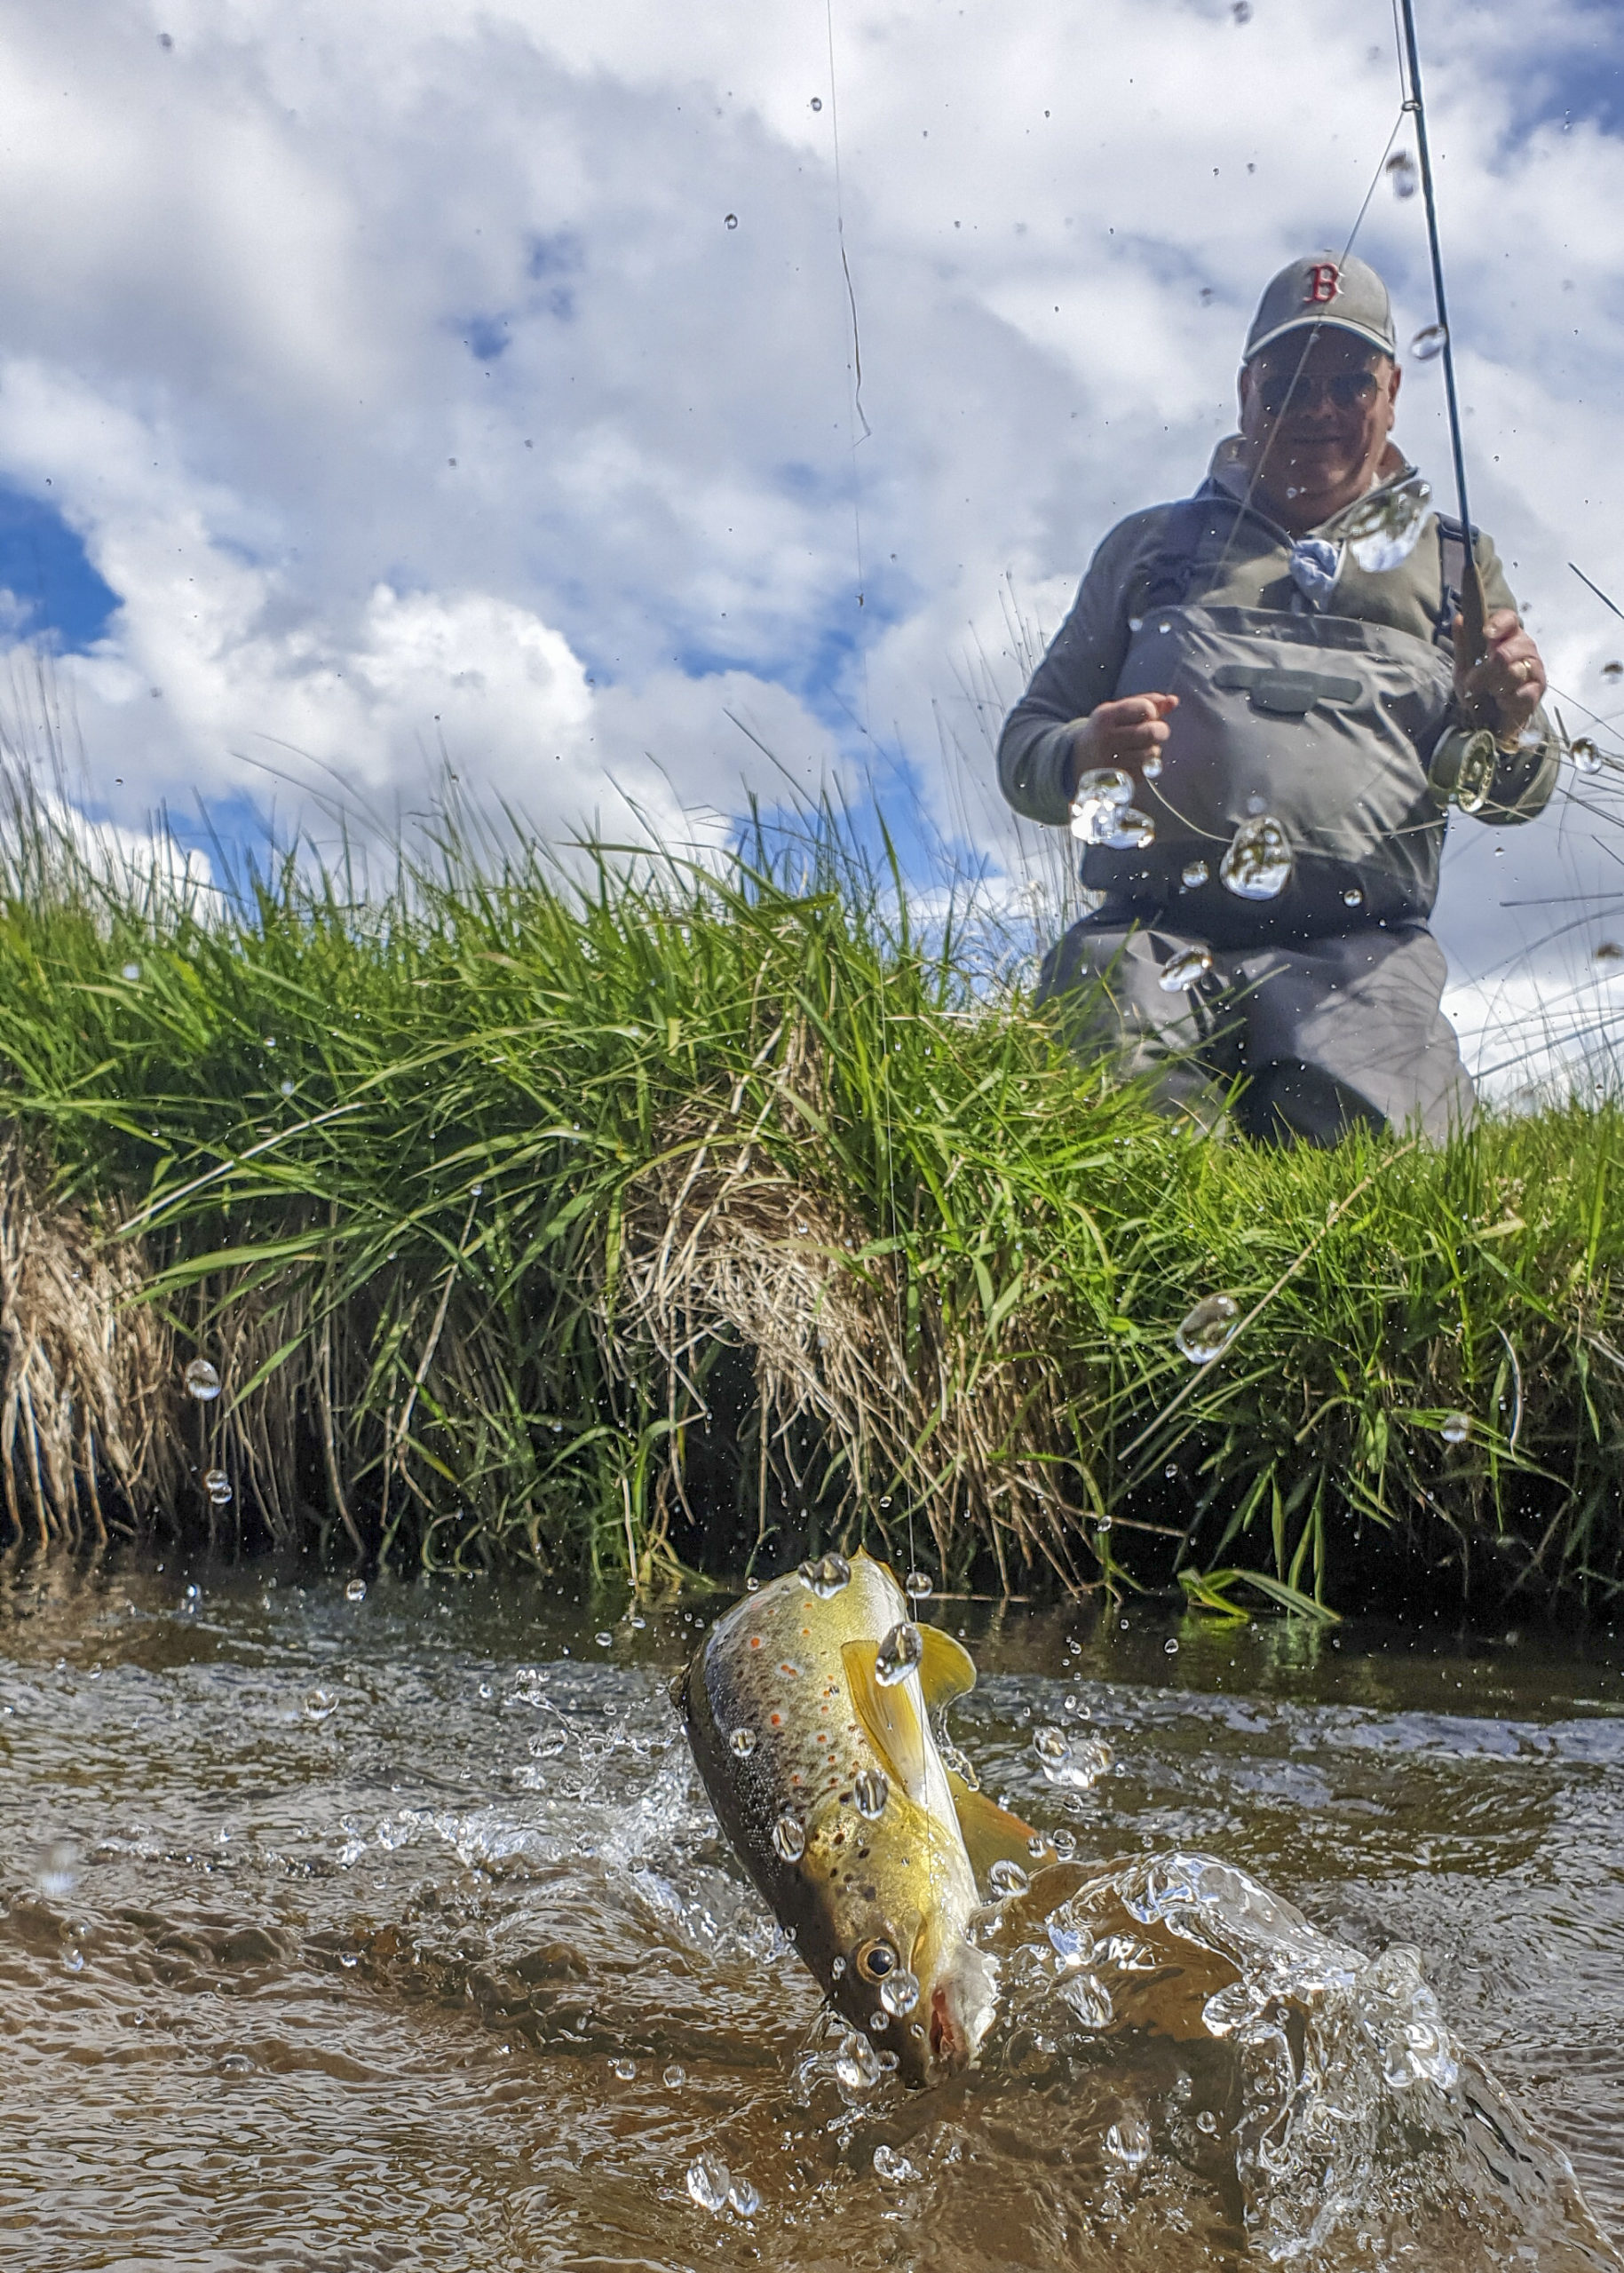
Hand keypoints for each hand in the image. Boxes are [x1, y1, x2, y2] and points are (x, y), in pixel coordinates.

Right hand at [1066, 693, 1177, 794]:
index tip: (1147, 716)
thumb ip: (1146, 702)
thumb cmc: (1105, 730)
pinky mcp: (1119, 780)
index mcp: (1106, 717)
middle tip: (1157, 732)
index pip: (1145, 708)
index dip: (1152, 711)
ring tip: (1141, 748)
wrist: (1078, 760)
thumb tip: (1173, 701)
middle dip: (1161, 731)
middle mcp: (1107, 739)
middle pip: (1151, 732)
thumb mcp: (1118, 712)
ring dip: (1153, 749)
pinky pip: (1147, 769)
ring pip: (1153, 753)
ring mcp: (1113, 762)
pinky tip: (1135, 761)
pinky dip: (1147, 765)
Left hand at [1454, 608, 1545, 742]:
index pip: (1509, 620)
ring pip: (1517, 671)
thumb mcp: (1464, 666)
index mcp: (1507, 637)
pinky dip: (1507, 700)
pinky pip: (1524, 693)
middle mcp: (1524, 649)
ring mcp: (1534, 669)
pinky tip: (1500, 703)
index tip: (1486, 634)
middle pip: (1512, 648)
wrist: (1486, 720)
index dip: (1499, 624)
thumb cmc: (1478, 688)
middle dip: (1489, 668)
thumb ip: (1463, 643)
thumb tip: (1459, 618)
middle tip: (1474, 682)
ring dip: (1496, 686)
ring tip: (1489, 693)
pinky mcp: (1537, 691)